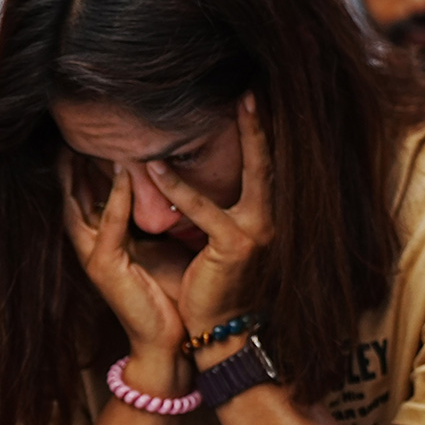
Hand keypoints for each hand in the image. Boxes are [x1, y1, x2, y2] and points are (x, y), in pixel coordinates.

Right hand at [59, 151, 184, 356]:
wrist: (170, 337)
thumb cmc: (167, 292)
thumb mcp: (159, 245)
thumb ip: (155, 218)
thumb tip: (170, 186)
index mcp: (104, 240)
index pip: (86, 195)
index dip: (82, 166)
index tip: (83, 135)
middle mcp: (93, 245)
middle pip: (72, 196)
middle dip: (69, 164)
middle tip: (67, 131)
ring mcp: (95, 256)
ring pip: (81, 206)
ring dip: (81, 174)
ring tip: (78, 144)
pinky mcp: (106, 268)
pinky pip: (110, 226)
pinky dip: (115, 200)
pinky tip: (121, 176)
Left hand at [146, 93, 273, 337]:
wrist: (224, 331)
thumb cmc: (218, 286)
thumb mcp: (223, 240)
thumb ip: (222, 210)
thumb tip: (207, 180)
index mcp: (266, 218)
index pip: (266, 168)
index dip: (262, 134)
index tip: (255, 102)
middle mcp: (269, 221)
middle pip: (266, 163)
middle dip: (259, 125)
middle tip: (250, 93)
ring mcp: (256, 232)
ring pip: (246, 178)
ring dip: (236, 142)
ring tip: (215, 113)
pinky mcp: (234, 246)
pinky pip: (202, 210)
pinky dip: (178, 188)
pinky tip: (155, 169)